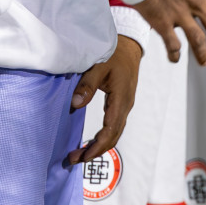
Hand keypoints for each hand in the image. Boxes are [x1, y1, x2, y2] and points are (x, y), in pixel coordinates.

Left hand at [67, 35, 141, 164]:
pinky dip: (103, 137)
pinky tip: (92, 140)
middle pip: (113, 136)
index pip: (110, 130)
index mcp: (121, 98)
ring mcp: (125, 106)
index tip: (82, 156)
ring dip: (99, 146)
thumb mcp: (99, 65)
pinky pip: (114, 125)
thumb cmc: (114, 53)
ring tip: (81, 154)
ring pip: (115, 133)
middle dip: (96, 151)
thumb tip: (76, 104)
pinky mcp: (121, 104)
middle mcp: (125, 106)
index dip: (97, 146)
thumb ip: (88, 84)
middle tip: (76, 159)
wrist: (130, 46)